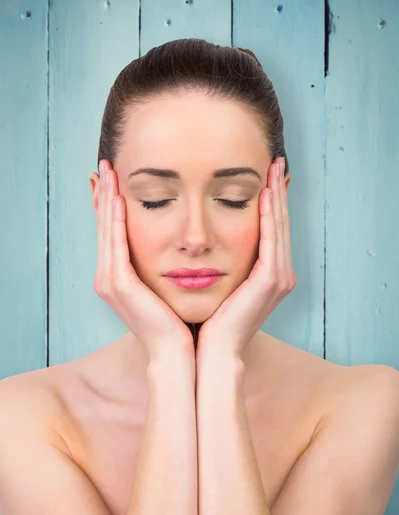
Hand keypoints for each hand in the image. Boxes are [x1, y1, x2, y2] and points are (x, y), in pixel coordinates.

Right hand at [94, 160, 194, 361]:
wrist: (181, 354)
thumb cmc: (181, 321)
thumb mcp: (171, 285)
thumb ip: (167, 263)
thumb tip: (180, 243)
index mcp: (121, 278)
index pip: (114, 233)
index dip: (111, 206)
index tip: (116, 180)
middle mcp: (109, 278)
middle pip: (105, 227)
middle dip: (105, 195)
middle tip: (107, 165)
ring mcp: (110, 282)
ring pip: (106, 231)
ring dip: (107, 200)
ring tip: (109, 172)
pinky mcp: (118, 285)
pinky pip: (115, 244)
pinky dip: (115, 220)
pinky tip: (118, 198)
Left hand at [196, 157, 295, 359]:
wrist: (210, 353)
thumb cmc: (208, 320)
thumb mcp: (217, 284)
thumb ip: (221, 261)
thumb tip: (206, 241)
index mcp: (267, 274)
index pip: (271, 228)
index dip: (270, 200)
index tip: (264, 174)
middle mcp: (279, 273)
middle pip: (279, 222)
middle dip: (277, 191)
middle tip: (274, 161)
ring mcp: (278, 278)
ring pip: (279, 226)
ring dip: (276, 195)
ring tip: (273, 167)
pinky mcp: (271, 281)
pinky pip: (272, 239)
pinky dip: (270, 214)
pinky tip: (266, 192)